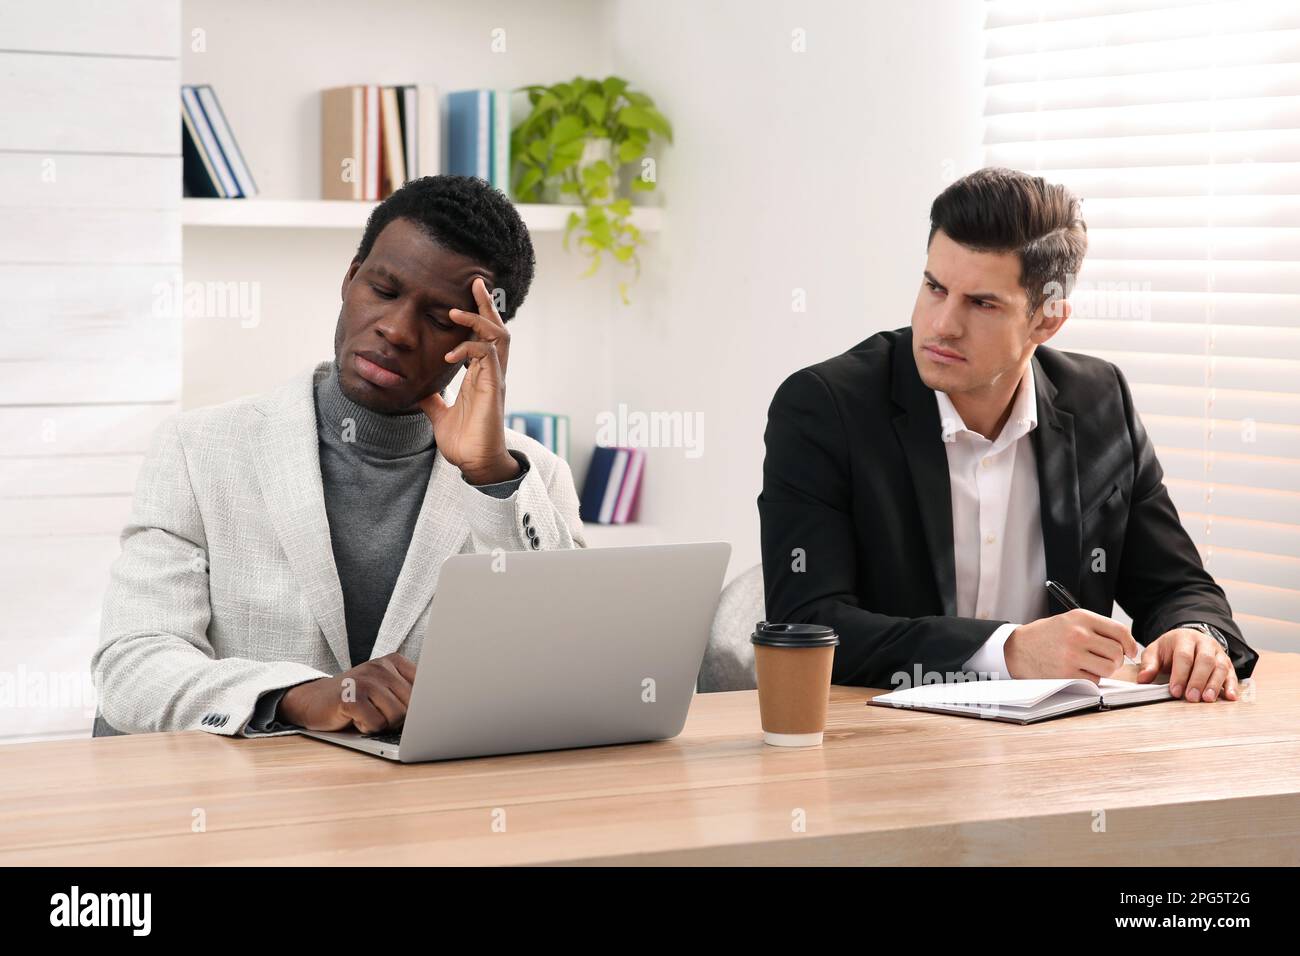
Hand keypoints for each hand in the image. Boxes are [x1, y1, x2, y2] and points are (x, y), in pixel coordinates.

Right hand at [277, 653, 416, 732]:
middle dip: (399, 719)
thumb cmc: (355, 699)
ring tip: (366, 714)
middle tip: (378, 713)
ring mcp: (365, 679)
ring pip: (397, 716)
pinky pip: (376, 724)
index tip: (421, 712)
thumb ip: (408, 693)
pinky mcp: (350, 697)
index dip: (422, 707)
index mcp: (394, 661)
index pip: (426, 687)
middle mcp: (381, 666)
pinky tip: (354, 718)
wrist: (312, 700)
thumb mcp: (385, 689)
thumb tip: (436, 711)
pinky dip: (367, 728)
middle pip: (413, 706)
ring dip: (382, 724)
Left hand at [417, 276, 517, 484]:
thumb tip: (418, 389)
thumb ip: (433, 398)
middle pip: (496, 328)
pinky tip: (448, 355)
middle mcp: (491, 372)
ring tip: (455, 311)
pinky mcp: (493, 388)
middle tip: (475, 282)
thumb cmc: (464, 441)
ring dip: (477, 319)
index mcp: (480, 375)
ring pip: (497, 336)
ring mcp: (495, 378)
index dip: (477, 314)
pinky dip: (467, 349)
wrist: (474, 464)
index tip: (468, 293)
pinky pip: (485, 356)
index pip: (484, 336)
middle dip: (486, 304)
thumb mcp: (440, 413)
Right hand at [1004, 608, 1139, 681]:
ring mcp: (1072, 655)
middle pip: (1116, 652)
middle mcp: (1077, 634)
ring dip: (1104, 670)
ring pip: (1109, 668)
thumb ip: (1096, 628)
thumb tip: (1125, 644)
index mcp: (1080, 618)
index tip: (1131, 651)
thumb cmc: (1046, 635)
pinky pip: (1094, 680)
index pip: (1119, 630)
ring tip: (1092, 666)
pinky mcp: (1066, 673)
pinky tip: (1077, 671)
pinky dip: (1090, 678)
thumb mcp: (1069, 620)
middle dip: (1116, 659)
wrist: (1018, 648)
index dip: (1130, 644)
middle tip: (1107, 660)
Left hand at [1136, 627, 1238, 701]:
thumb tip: (1143, 679)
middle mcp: (1204, 644)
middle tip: (1191, 698)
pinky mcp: (1227, 663)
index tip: (1175, 691)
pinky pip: (1232, 673)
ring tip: (1207, 699)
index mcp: (1184, 638)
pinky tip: (1230, 697)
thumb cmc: (1171, 648)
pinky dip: (1232, 686)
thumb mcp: (1156, 651)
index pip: (1184, 656)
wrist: (1188, 639)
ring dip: (1214, 684)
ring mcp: (1218, 653)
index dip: (1180, 674)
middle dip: (1198, 680)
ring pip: (1220, 667)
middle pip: (1205, 661)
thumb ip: (1149, 664)